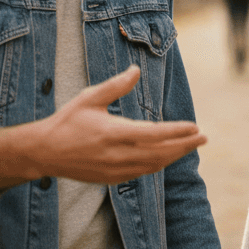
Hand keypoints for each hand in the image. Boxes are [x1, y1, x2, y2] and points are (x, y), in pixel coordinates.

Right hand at [0, 65, 206, 191]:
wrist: (45, 152)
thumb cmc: (67, 121)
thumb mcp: (89, 98)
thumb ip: (116, 86)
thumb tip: (136, 70)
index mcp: (113, 133)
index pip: (154, 134)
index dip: (177, 132)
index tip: (195, 127)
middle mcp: (117, 155)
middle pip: (160, 153)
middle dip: (184, 146)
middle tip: (203, 138)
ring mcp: (115, 170)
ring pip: (153, 165)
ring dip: (174, 156)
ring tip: (190, 146)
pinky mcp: (112, 179)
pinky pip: (142, 173)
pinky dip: (158, 164)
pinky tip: (166, 157)